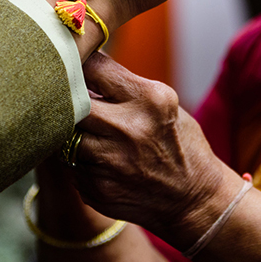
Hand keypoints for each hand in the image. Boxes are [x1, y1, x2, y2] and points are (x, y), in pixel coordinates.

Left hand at [66, 53, 233, 245]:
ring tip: (90, 133)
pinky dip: (80, 160)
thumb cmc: (178, 142)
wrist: (194, 198)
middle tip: (70, 100)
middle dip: (70, 100)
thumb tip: (79, 65)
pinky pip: (71, 165)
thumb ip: (123, 86)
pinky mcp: (98, 189)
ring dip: (72, 133)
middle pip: (72, 103)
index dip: (80, 63)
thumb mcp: (164, 104)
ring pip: (66, 137)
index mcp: (151, 99)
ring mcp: (112, 162)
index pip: (95, 68)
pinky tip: (101, 161)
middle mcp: (130, 129)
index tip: (73, 64)